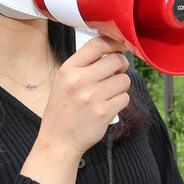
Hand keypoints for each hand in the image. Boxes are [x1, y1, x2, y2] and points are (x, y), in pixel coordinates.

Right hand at [37, 36, 130, 157]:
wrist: (58, 141)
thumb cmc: (63, 110)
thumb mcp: (63, 81)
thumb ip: (84, 66)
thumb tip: (111, 51)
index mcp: (68, 69)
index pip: (97, 44)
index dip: (114, 42)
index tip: (121, 46)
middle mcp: (79, 81)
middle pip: (116, 60)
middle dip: (121, 66)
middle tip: (116, 74)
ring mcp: (92, 97)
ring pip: (124, 80)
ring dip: (121, 86)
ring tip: (108, 94)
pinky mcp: (103, 112)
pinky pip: (125, 98)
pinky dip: (120, 101)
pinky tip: (109, 106)